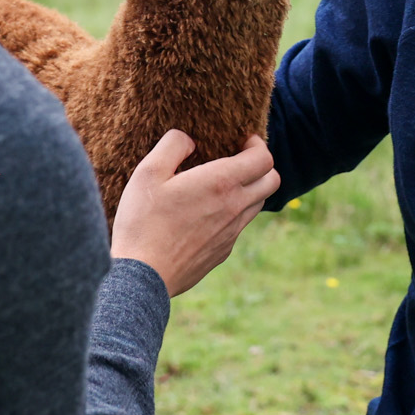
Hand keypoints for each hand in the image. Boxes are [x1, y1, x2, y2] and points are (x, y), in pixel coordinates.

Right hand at [109, 131, 278, 295]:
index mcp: (221, 183)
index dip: (258, 145)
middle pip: (272, 181)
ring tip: (221, 185)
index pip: (264, 159)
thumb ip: (173, 146)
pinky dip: (233, 213)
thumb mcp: (148, 172)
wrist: (142, 275)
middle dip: (261, 166)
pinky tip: (206, 212)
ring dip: (249, 189)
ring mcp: (231, 233)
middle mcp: (235, 207)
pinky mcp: (223, 252)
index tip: (243, 140)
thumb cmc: (143, 221)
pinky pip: (239, 226)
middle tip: (238, 160)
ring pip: (257, 204)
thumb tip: (190, 139)